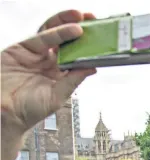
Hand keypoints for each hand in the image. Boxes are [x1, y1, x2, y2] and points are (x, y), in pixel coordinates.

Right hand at [1, 11, 95, 149]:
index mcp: (59, 74)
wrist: (4, 114)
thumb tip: (92, 68)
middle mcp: (48, 62)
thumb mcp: (57, 96)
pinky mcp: (21, 49)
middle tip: (93, 20)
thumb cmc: (29, 110)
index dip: (88, 46)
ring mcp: (35, 54)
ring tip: (81, 18)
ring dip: (66, 23)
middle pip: (65, 41)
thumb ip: (73, 80)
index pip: (76, 56)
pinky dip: (56, 32)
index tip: (102, 38)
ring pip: (53, 33)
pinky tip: (71, 30)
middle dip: (79, 28)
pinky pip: (40, 37)